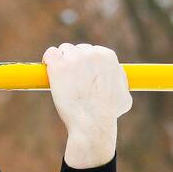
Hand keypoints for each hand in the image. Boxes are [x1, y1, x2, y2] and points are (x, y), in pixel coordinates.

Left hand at [43, 43, 129, 166]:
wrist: (93, 121)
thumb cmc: (108, 113)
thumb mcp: (123, 95)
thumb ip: (120, 83)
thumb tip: (118, 81)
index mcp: (107, 56)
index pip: (92, 51)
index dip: (86, 64)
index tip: (83, 75)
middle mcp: (90, 53)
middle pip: (77, 50)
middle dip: (74, 63)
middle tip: (73, 81)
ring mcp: (73, 59)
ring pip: (63, 51)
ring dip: (62, 63)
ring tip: (63, 81)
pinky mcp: (58, 66)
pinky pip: (50, 54)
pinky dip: (49, 60)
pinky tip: (50, 71)